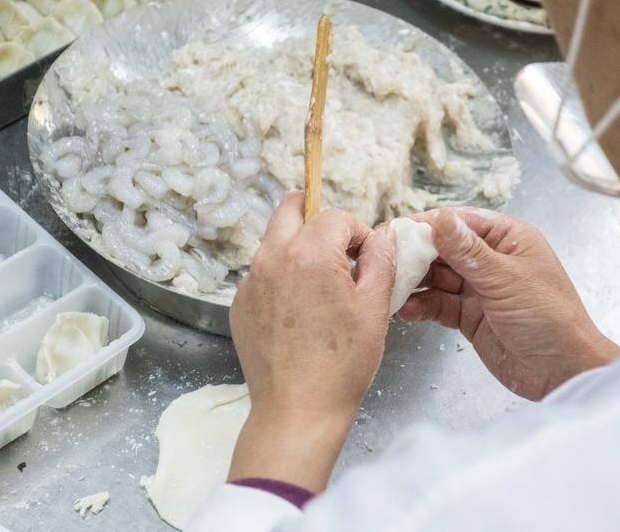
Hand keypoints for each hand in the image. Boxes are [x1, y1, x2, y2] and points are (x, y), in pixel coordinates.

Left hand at [228, 192, 394, 491]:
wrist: (297, 409)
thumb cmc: (343, 362)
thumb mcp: (375, 306)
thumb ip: (381, 258)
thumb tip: (381, 235)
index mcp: (309, 252)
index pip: (336, 216)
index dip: (358, 232)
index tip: (367, 257)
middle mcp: (271, 257)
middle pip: (290, 209)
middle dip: (316, 218)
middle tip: (336, 245)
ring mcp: (249, 281)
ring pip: (273, 243)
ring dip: (297, 249)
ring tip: (320, 288)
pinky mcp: (239, 304)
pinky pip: (261, 275)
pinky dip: (280, 279)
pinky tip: (298, 314)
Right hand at [401, 207, 619, 400]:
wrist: (562, 372)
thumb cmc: (549, 318)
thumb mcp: (505, 279)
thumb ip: (468, 251)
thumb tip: (439, 219)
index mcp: (507, 239)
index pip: (459, 222)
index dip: (426, 225)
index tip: (396, 229)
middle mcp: (491, 260)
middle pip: (443, 249)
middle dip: (416, 255)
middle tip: (386, 260)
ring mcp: (479, 289)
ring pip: (437, 278)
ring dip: (415, 282)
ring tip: (391, 286)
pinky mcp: (469, 316)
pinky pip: (439, 304)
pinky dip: (422, 305)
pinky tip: (406, 309)